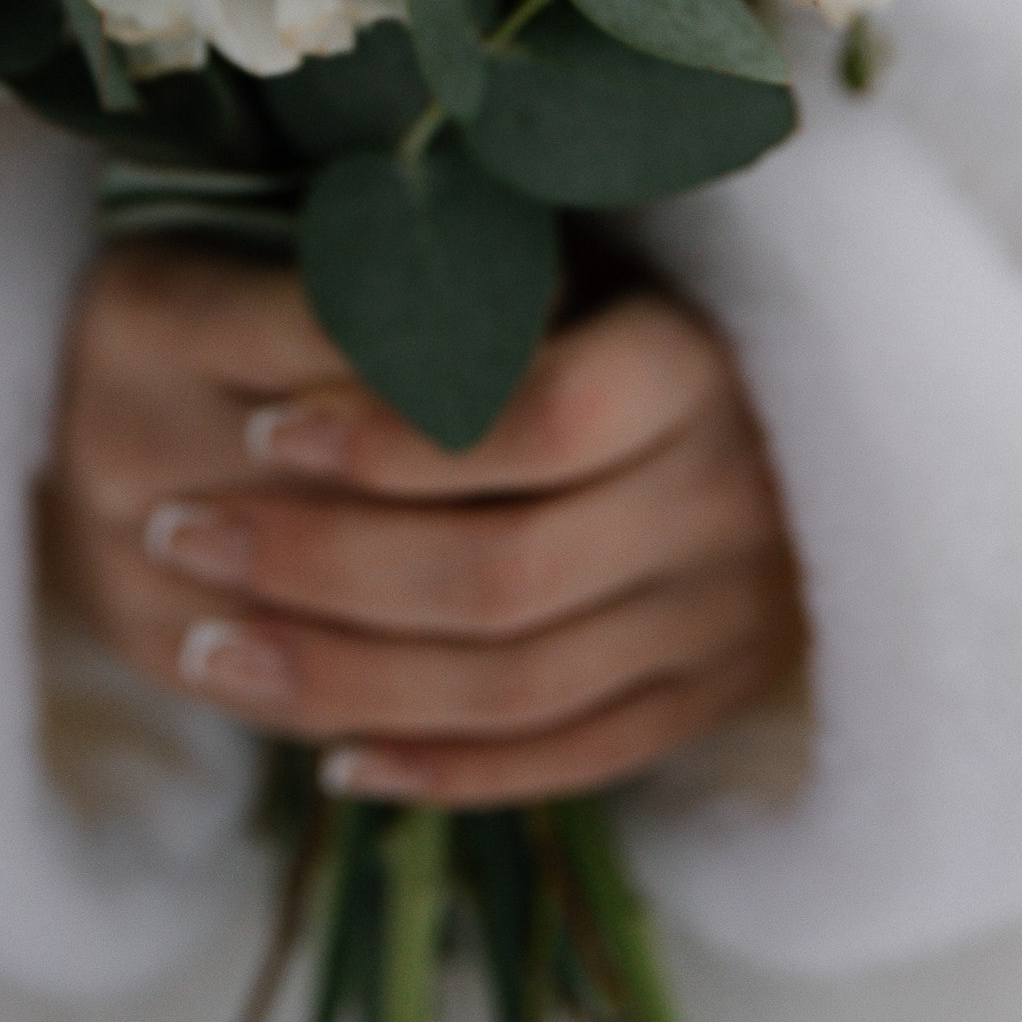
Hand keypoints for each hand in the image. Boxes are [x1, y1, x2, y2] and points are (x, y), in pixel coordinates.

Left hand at [44, 243, 804, 807]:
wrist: (841, 406)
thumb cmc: (634, 294)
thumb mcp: (575, 250)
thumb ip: (474, 277)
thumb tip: (324, 276)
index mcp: (699, 370)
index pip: (542, 421)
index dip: (391, 436)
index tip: (260, 425)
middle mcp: (732, 505)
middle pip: (507, 571)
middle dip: (321, 563)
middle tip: (180, 531)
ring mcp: (731, 620)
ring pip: (521, 686)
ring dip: (347, 680)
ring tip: (204, 649)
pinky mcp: (714, 699)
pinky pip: (570, 760)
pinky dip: (445, 771)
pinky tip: (325, 757)